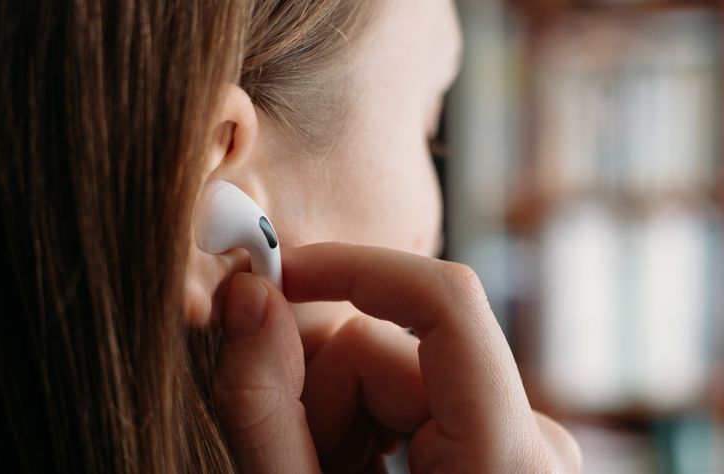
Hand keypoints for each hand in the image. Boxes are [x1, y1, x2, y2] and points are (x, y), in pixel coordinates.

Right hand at [214, 243, 581, 472]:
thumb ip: (265, 406)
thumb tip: (246, 296)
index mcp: (503, 458)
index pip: (444, 301)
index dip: (353, 269)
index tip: (273, 279)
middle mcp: (530, 438)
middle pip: (389, 349)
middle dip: (318, 396)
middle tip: (299, 469)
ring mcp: (518, 444)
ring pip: (391, 372)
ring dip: (336, 421)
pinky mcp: (497, 448)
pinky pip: (411, 399)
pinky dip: (363, 434)